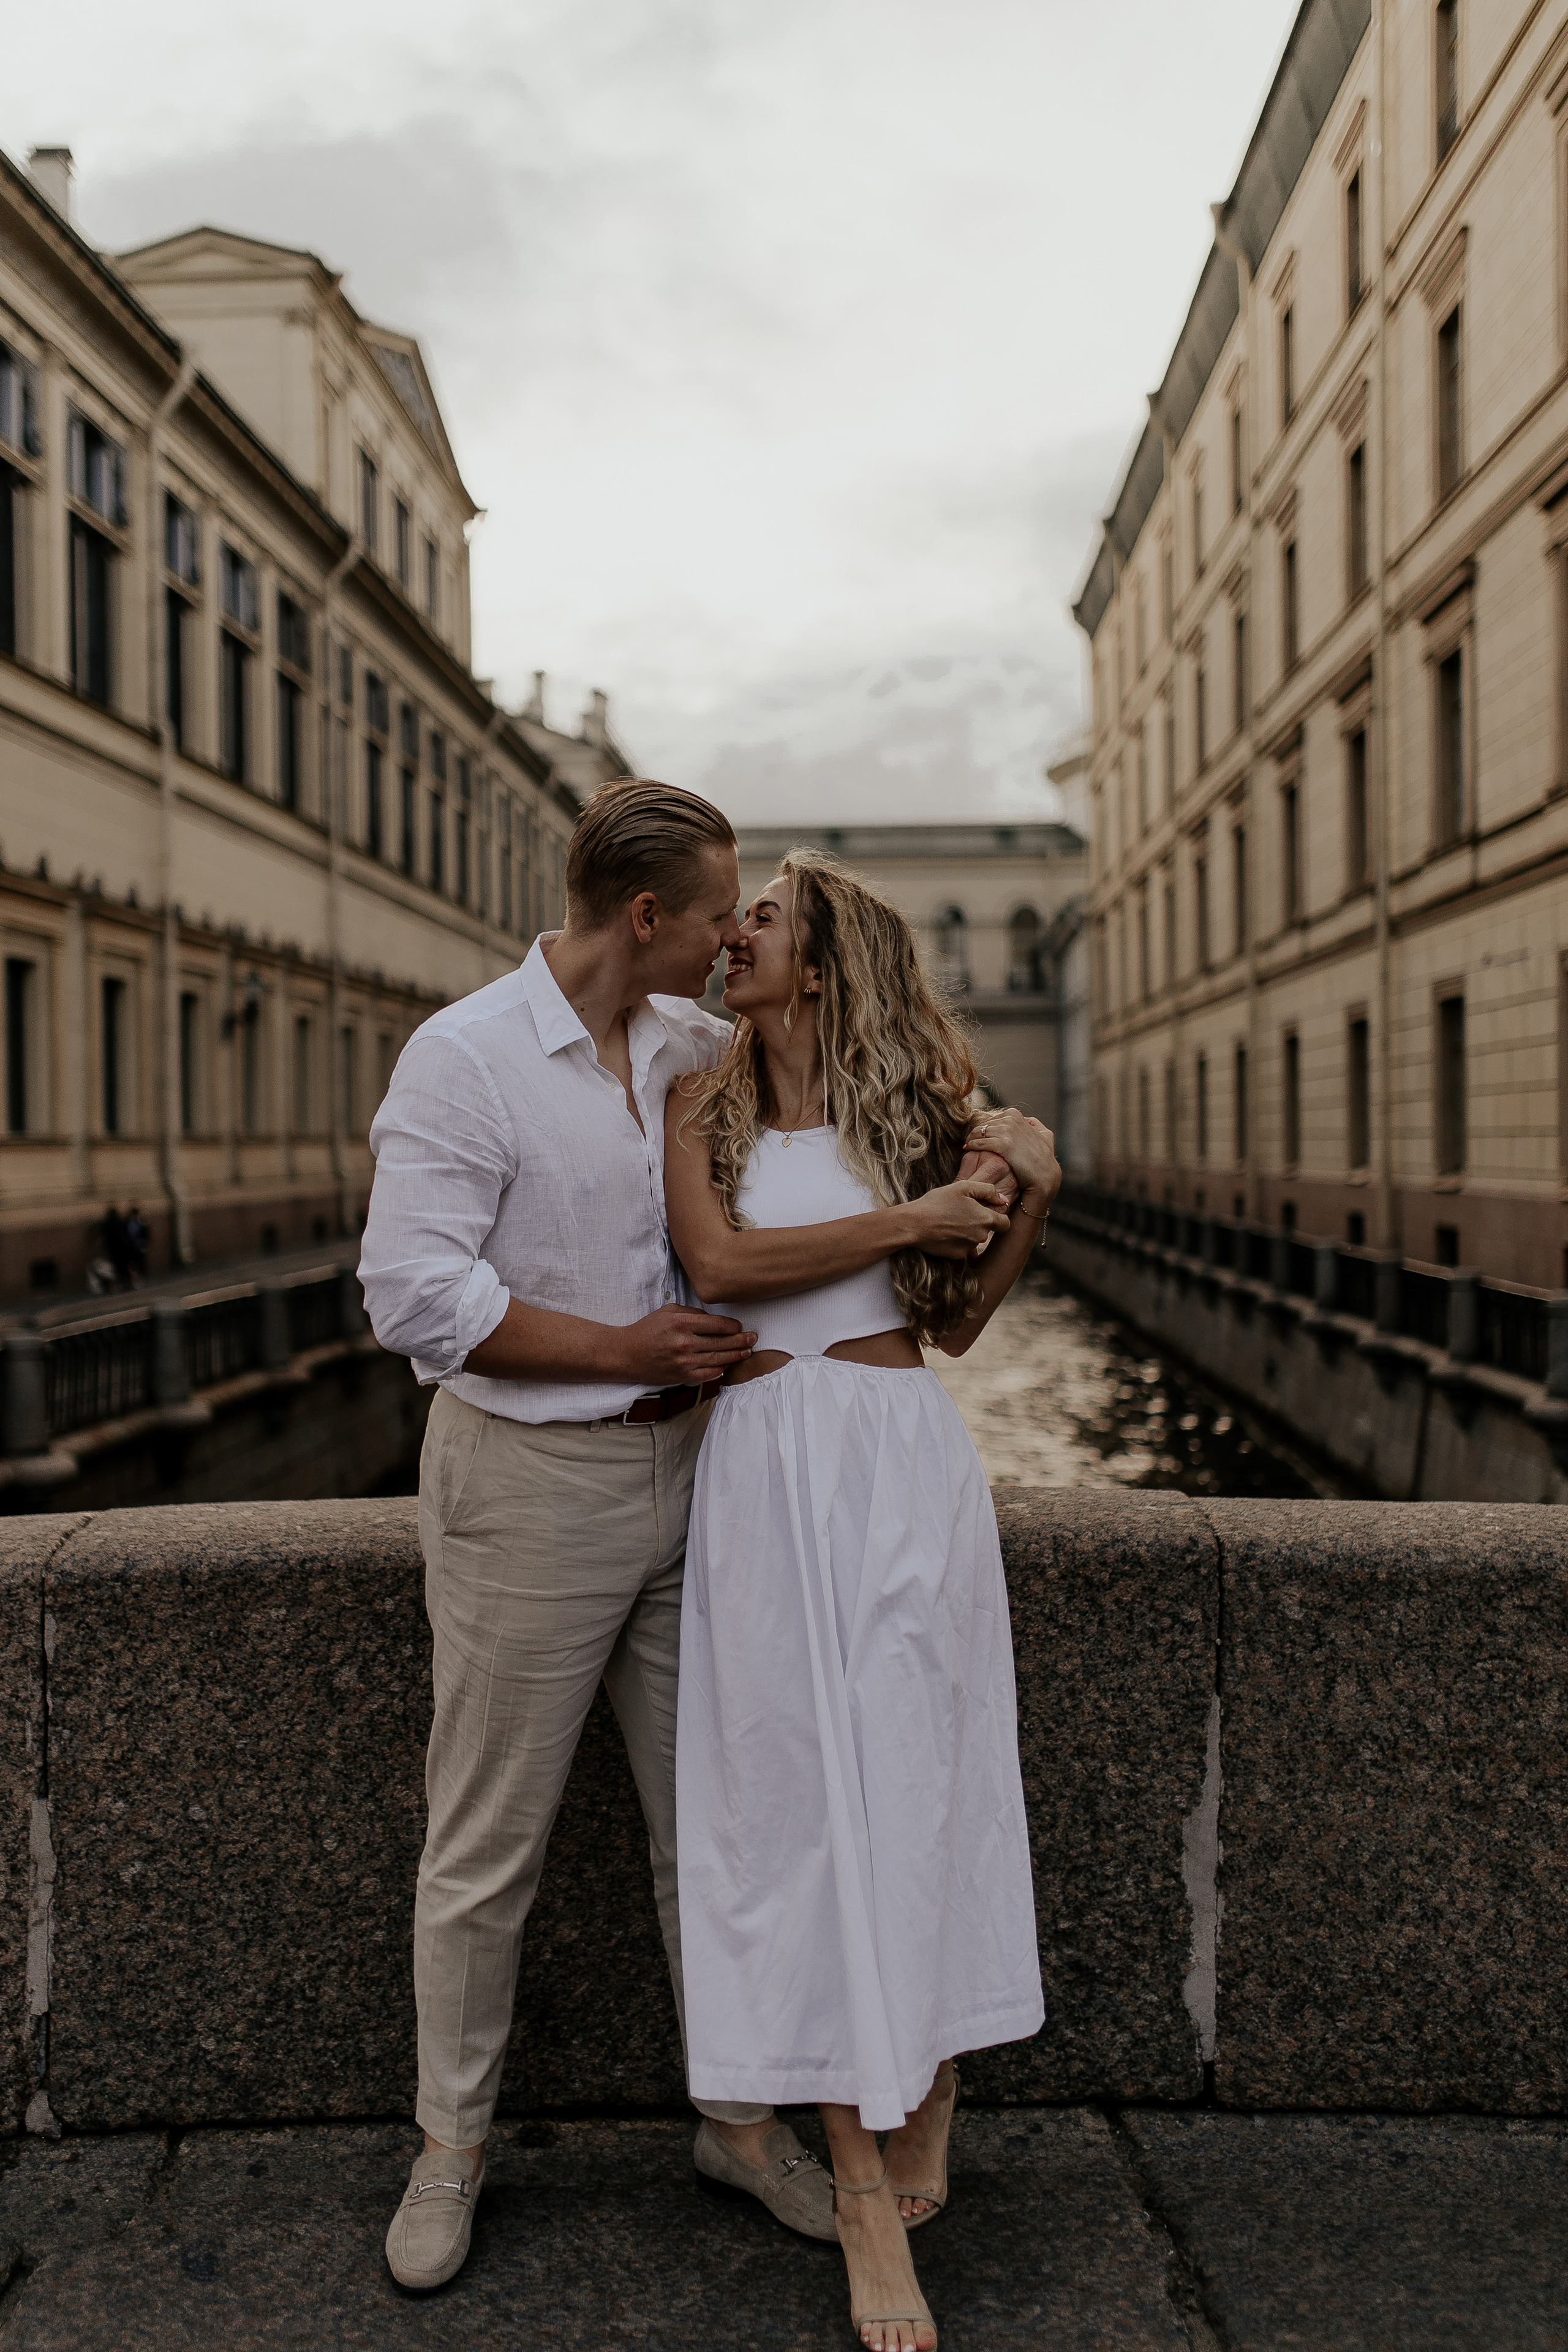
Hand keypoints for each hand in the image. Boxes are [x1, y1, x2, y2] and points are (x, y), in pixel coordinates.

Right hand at [615, 1305, 755, 1384]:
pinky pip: (709, 1374)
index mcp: (683, 1323)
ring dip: (736, 1355)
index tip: (740, 1326)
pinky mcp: (683, 1376)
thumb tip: (714, 1319)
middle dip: (741, 1340)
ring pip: (719, 1358)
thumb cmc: (648, 1330)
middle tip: (754, 1338)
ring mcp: (685, 1361)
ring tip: (747, 1352)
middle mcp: (686, 1342)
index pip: (718, 1324)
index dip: (733, 1326)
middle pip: (722, 1342)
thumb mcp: (668, 1311)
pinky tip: (729, 1365)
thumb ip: (693, 1312)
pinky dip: (721, 1369)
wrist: (627, 1354)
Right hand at [903, 1178, 1010, 1260]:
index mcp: (986, 1219)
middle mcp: (981, 1236)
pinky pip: (963, 1247)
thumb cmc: (938, 1202)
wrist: (914, 1224)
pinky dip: (956, 1240)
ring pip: (975, 1239)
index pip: (1005, 1223)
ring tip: (949, 1220)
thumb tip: (1003, 1199)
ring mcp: (969, 1248)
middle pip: (988, 1230)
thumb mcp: (963, 1187)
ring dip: (967, 1231)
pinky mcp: (957, 1256)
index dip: (997, 1216)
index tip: (985, 1210)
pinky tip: (944, 1231)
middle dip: (979, 1222)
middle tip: (960, 1211)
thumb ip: (988, 1190)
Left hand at [966, 1110, 1061, 1216]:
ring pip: (979, 1132)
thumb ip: (1034, 1125)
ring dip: (971, 1139)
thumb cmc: (1044, 1160)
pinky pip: (979, 1142)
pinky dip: (971, 1145)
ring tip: (967, 1147)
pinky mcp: (1003, 1144)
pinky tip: (968, 1150)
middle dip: (977, 1133)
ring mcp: (1008, 1130)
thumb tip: (1027, 1119)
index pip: (992, 1118)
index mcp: (1016, 1115)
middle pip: (984, 1124)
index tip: (980, 1136)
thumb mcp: (1045, 1136)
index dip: (985, 1128)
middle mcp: (1012, 1118)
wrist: (1045, 1176)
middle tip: (969, 1142)